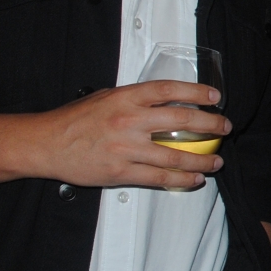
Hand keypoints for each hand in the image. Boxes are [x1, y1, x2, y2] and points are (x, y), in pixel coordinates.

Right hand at [29, 80, 229, 190]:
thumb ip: (134, 99)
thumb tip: (164, 101)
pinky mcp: (121, 172)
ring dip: (201, 160)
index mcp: (125, 97)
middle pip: (181, 120)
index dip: (196, 92)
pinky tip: (194, 179)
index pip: (169, 90)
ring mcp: (126, 148)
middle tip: (224, 128)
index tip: (215, 97)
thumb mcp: (105, 97)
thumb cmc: (74, 120)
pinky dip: (181, 180)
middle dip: (210, 125)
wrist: (46, 144)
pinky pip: (159, 178)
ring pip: (175, 155)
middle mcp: (129, 120)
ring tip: (216, 162)